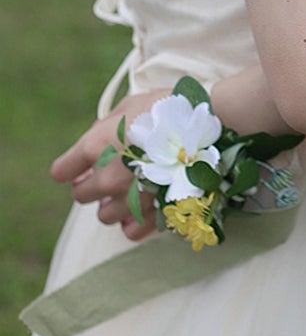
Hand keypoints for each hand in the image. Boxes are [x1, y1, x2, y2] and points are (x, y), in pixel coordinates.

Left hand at [49, 89, 169, 240]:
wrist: (213, 126)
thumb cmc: (170, 109)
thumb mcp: (132, 105)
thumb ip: (107, 126)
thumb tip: (98, 139)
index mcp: (97, 146)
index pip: (63, 170)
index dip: (71, 167)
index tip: (81, 165)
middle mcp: (109, 177)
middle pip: (82, 195)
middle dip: (91, 185)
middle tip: (111, 173)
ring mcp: (132, 198)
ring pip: (106, 216)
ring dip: (113, 204)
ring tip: (131, 190)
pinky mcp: (154, 213)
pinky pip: (132, 230)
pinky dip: (134, 222)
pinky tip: (143, 207)